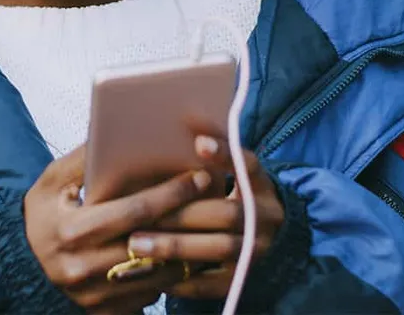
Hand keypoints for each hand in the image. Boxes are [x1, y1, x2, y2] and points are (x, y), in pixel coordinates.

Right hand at [24, 144, 214, 313]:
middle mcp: (84, 268)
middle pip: (152, 243)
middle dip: (190, 219)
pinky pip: (151, 295)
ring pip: (159, 274)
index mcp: (72, 231)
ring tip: (212, 226)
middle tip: (216, 199)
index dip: (170, 193)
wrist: (21, 264)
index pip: (134, 211)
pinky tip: (189, 254)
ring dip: (189, 251)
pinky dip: (172, 275)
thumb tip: (113, 129)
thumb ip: (83, 158)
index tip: (198, 177)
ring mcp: (97, 295)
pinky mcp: (107, 312)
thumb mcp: (51, 182)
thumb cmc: (42, 215)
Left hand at [129, 136, 285, 299]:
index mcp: (262, 185)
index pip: (248, 165)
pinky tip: (151, 273)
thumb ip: (210, 157)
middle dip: (182, 213)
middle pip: (227, 213)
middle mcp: (266, 217)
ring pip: (219, 248)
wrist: (268, 240)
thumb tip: (180, 120)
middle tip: (140, 213)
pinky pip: (213, 283)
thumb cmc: (232, 197)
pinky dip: (182, 279)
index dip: (225, 154)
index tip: (198, 143)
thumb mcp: (230, 174)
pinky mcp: (242, 279)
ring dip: (175, 246)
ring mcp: (257, 251)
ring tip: (136, 244)